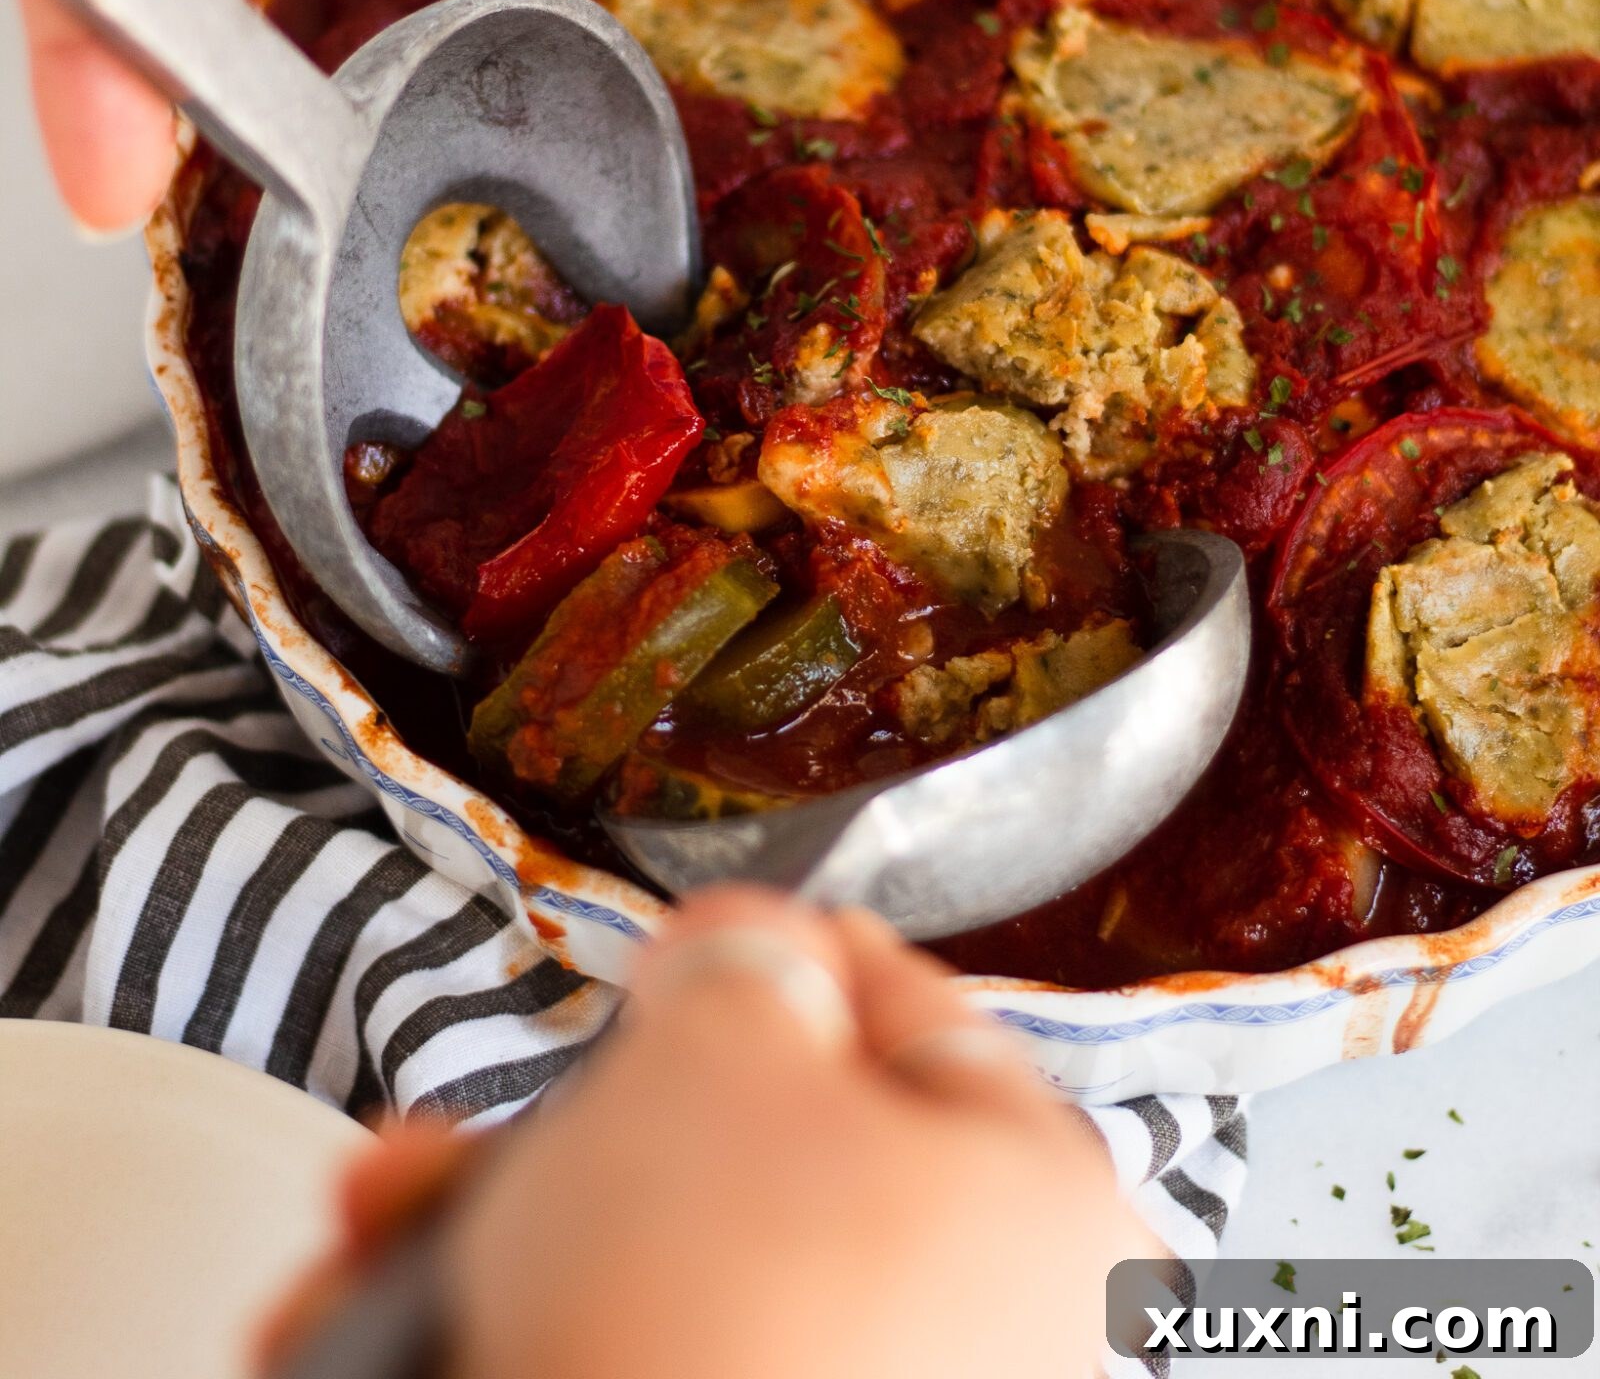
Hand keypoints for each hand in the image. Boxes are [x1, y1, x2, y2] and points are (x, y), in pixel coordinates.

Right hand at [262, 888, 1152, 1378]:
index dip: (793, 959)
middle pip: (757, 1179)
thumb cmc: (713, 1304)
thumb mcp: (722, 1051)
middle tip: (469, 1124)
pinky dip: (518, 1344)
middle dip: (571, 1140)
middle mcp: (989, 1339)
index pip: (919, 1023)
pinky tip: (370, 1337)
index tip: (708, 938)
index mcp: (1043, 1204)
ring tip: (364, 1248)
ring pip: (667, 1291)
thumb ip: (746, 969)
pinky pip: (633, 1370)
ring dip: (497, 1251)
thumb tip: (756, 960)